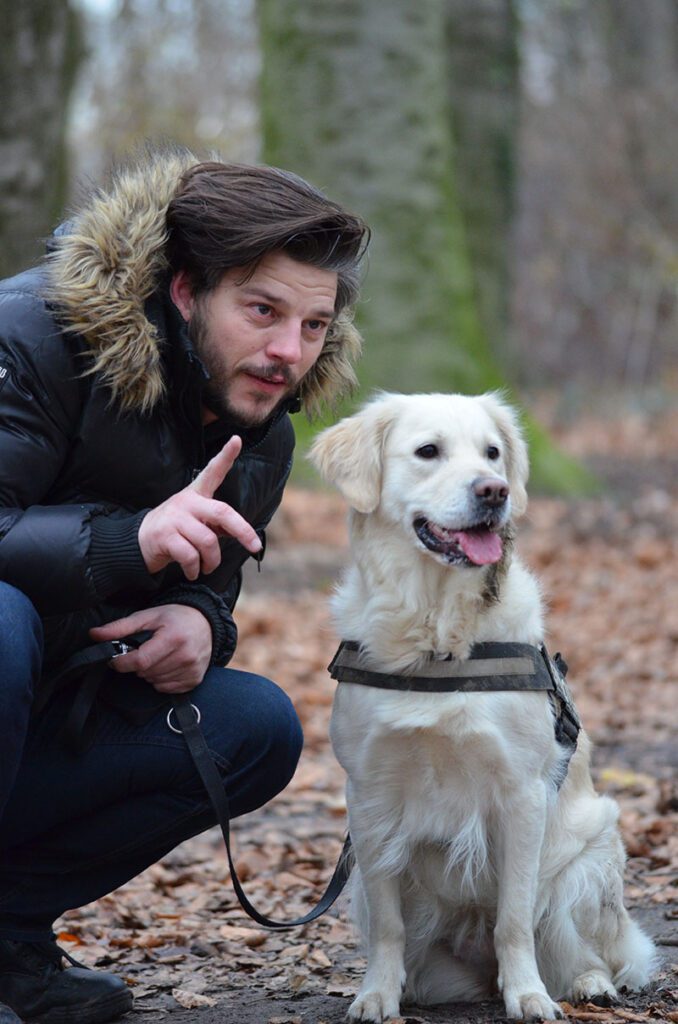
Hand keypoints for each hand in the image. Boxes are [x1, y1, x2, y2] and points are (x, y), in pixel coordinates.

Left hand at [90, 604, 212, 693]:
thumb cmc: (175, 618)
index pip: (140, 661)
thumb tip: (94, 635)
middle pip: (146, 673)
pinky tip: (166, 665)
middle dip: (137, 665)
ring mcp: (192, 669)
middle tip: (144, 651)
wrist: (207, 623)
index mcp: (173, 637)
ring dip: (149, 673)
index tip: (116, 659)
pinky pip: (166, 689)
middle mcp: (186, 656)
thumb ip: (120, 627)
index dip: (122, 663)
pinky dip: (160, 680)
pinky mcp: (195, 680)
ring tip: (157, 656)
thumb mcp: (147, 616)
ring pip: (154, 682)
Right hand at [138, 435, 261, 579]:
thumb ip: (218, 524)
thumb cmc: (176, 531)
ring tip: (207, 567)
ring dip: (212, 561)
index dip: (225, 456)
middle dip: (243, 531)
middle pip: (222, 513)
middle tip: (255, 546)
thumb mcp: (197, 522)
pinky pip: (190, 556)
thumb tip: (244, 535)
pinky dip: (195, 569)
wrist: (138, 543)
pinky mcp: (165, 536)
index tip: (237, 439)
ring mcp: (174, 518)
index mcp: (196, 494)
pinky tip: (192, 572)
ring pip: (208, 541)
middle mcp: (186, 502)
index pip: (213, 471)